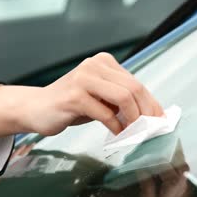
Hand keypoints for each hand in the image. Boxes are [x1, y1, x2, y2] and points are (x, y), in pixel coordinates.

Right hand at [0, 53, 163, 138]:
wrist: (36, 108)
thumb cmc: (72, 105)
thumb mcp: (100, 98)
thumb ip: (121, 100)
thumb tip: (151, 115)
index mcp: (104, 62)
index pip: (136, 83)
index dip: (152, 103)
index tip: (160, 120)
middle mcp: (94, 65)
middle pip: (134, 88)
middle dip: (146, 112)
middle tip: (149, 130)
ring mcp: (83, 79)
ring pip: (124, 97)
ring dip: (133, 119)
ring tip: (133, 132)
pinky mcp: (74, 96)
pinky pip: (105, 113)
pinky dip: (116, 127)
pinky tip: (117, 134)